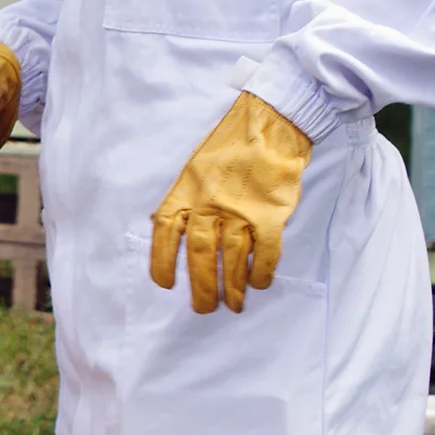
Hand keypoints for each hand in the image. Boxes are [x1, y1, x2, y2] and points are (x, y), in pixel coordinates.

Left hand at [151, 93, 312, 313]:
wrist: (270, 125)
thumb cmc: (231, 147)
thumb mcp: (195, 167)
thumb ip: (187, 197)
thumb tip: (175, 228)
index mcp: (186, 189)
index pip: (166, 230)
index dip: (163, 260)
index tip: (164, 284)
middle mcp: (210, 202)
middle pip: (201, 253)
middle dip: (202, 286)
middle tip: (205, 308)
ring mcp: (241, 209)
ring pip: (232, 257)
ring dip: (233, 286)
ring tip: (234, 305)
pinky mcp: (271, 214)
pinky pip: (265, 251)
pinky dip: (262, 271)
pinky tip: (260, 284)